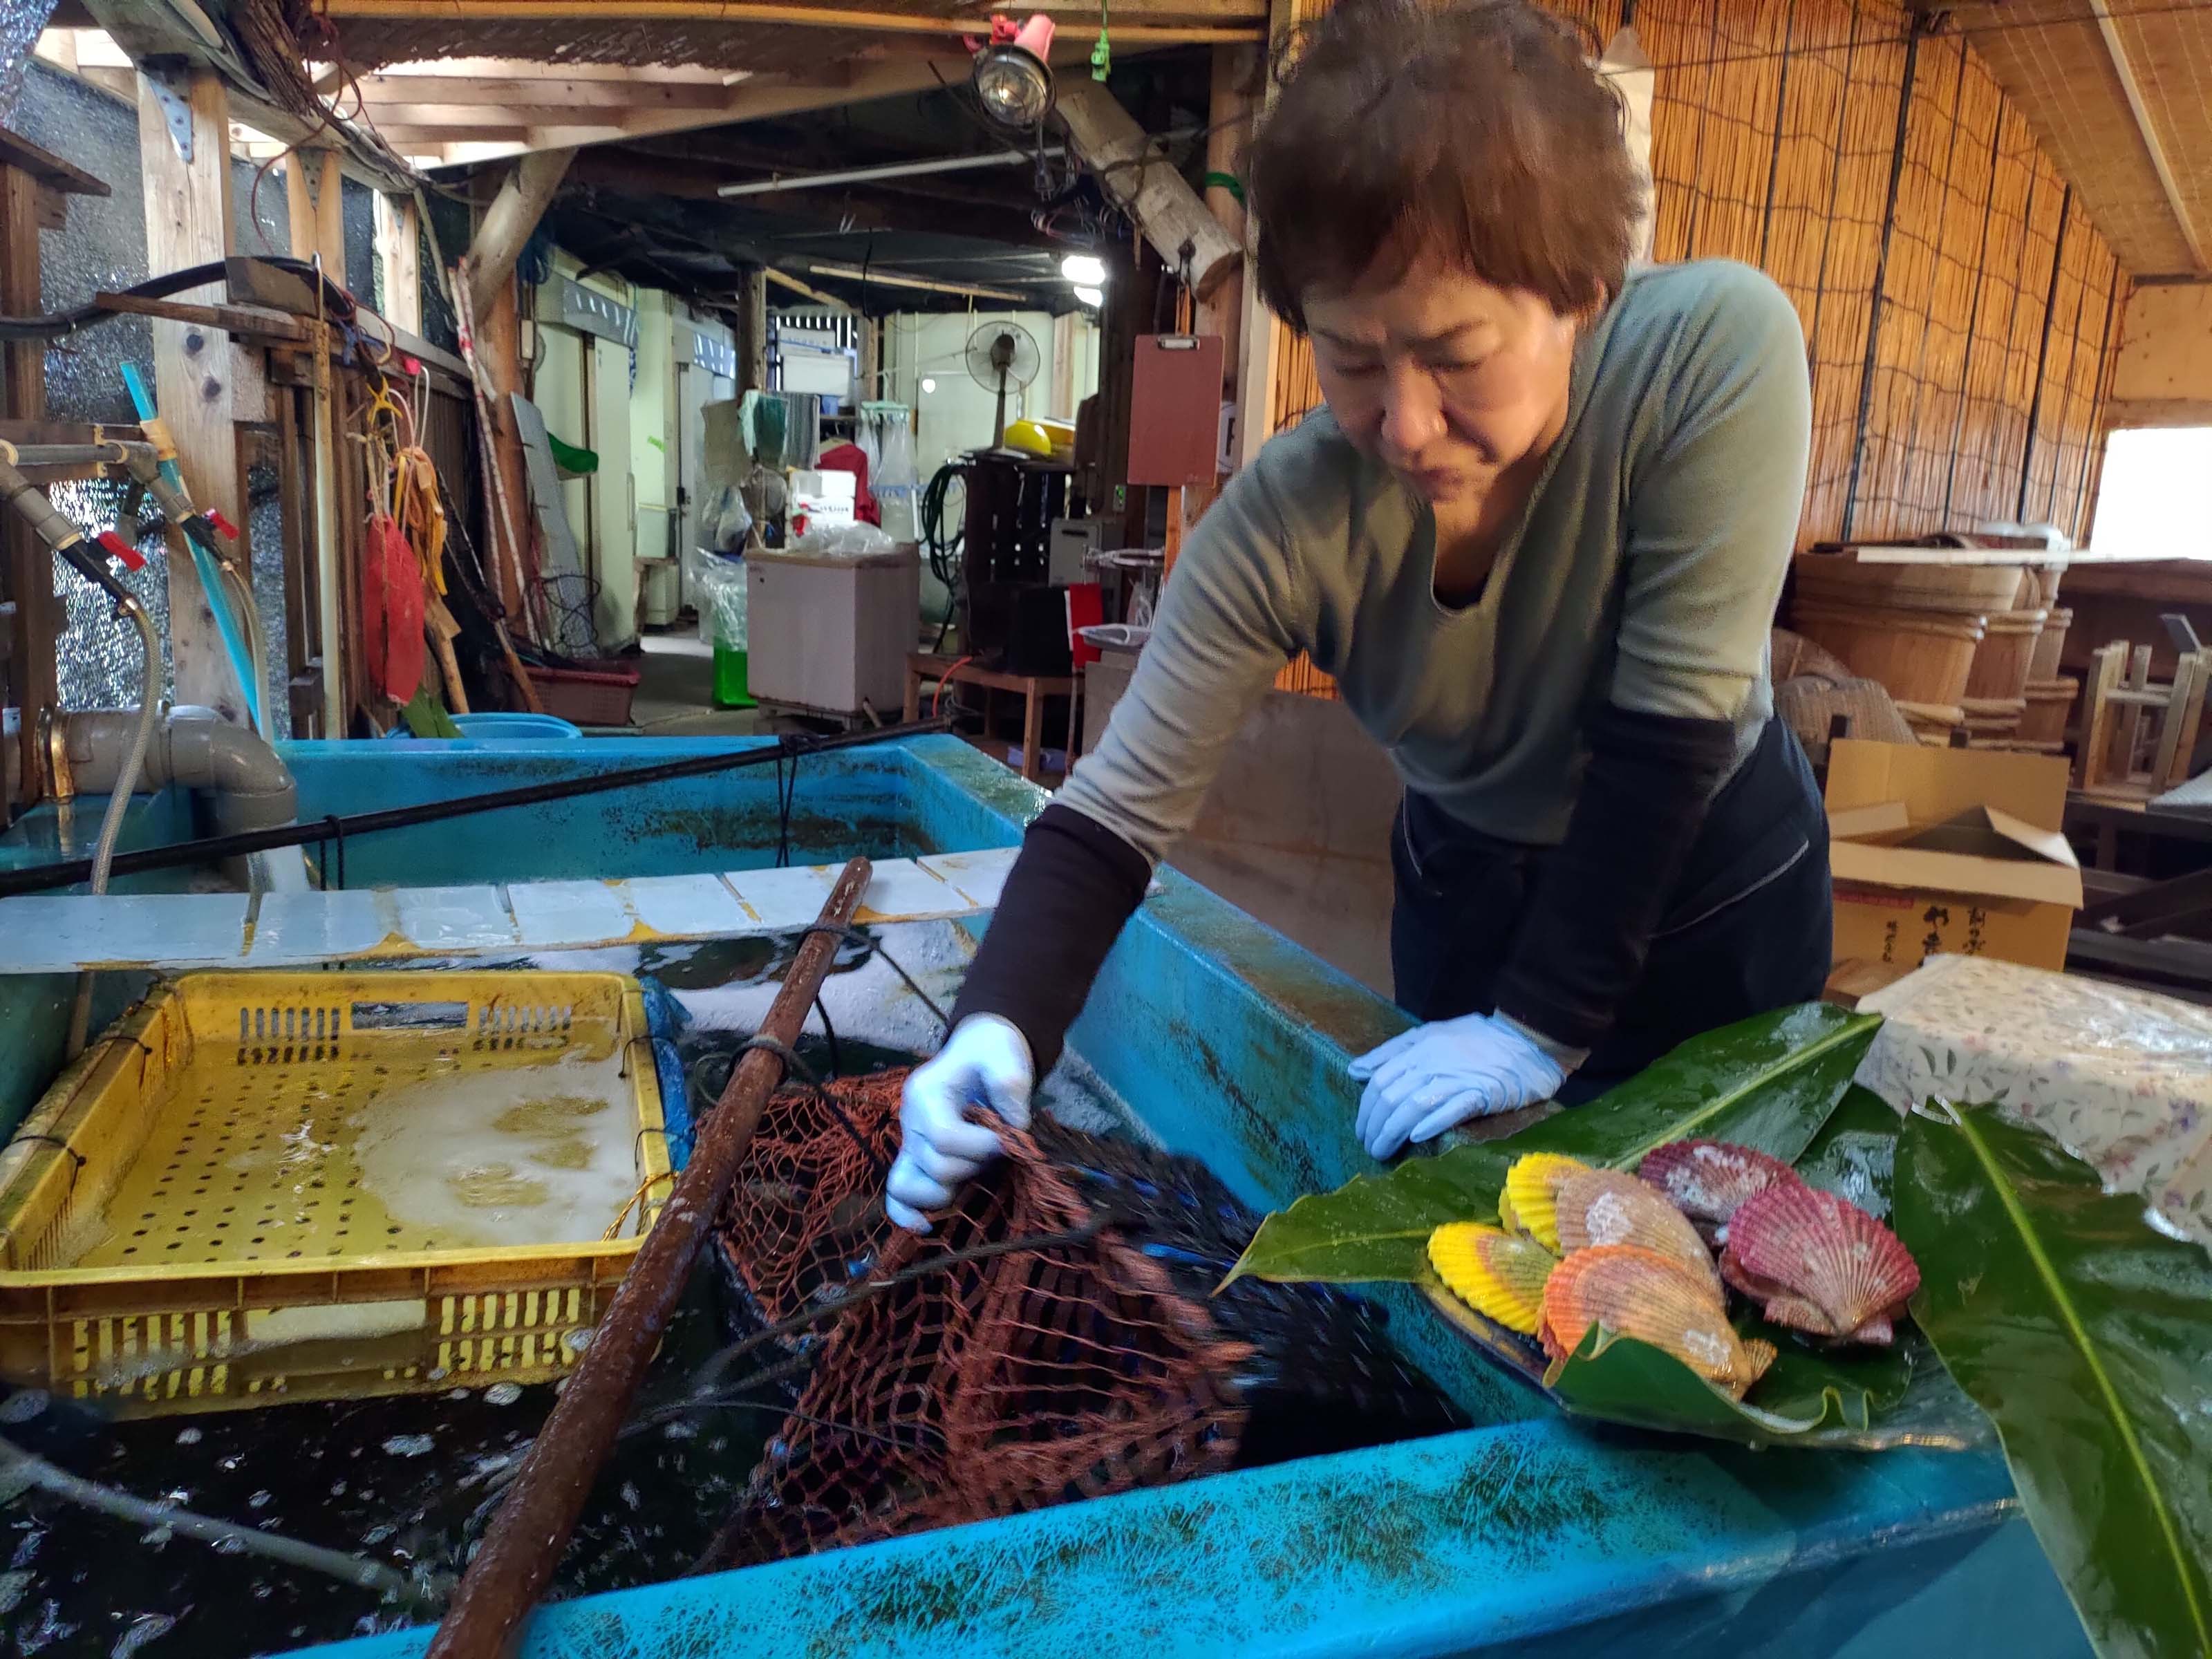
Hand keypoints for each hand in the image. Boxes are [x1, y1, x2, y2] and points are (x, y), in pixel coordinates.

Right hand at [884, 1015, 1034, 1231]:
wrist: (981, 1052)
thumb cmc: (992, 1054)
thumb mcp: (1005, 1057)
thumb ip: (1010, 1086)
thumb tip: (1015, 1128)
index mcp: (925, 1094)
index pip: (944, 1137)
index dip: (979, 1147)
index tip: (1006, 1141)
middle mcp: (910, 1120)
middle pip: (934, 1166)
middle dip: (973, 1165)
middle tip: (997, 1150)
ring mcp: (909, 1142)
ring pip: (910, 1185)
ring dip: (948, 1189)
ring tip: (973, 1175)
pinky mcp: (915, 1159)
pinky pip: (898, 1192)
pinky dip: (907, 1212)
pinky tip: (925, 1226)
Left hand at [1348, 1012, 1564, 1159]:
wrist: (1530, 1040)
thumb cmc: (1479, 1039)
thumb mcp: (1432, 1034)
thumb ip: (1393, 1052)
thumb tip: (1355, 1071)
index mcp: (1420, 1046)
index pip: (1380, 1079)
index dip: (1365, 1108)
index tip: (1361, 1129)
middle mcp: (1433, 1061)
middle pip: (1391, 1096)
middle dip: (1374, 1126)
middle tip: (1369, 1147)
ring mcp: (1458, 1077)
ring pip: (1413, 1106)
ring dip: (1393, 1132)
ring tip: (1383, 1152)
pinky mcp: (1482, 1093)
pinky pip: (1452, 1109)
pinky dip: (1431, 1124)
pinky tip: (1416, 1138)